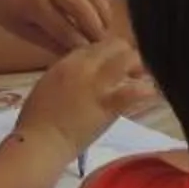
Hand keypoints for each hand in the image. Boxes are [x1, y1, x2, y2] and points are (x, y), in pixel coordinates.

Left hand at [0, 0, 117, 54]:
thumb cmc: (9, 14)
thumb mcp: (25, 32)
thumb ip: (52, 42)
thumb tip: (79, 56)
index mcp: (33, 4)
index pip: (65, 28)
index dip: (80, 44)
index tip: (90, 55)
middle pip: (82, 8)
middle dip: (96, 29)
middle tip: (101, 43)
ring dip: (104, 10)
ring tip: (104, 26)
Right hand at [18, 38, 149, 159]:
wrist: (41, 142)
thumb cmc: (37, 119)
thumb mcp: (49, 84)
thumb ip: (70, 73)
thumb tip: (88, 72)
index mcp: (68, 62)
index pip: (98, 45)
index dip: (110, 53)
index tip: (113, 64)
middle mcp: (85, 67)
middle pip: (117, 45)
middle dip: (128, 55)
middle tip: (132, 71)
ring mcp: (98, 84)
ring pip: (130, 60)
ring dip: (139, 67)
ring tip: (141, 80)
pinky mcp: (110, 105)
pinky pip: (136, 91)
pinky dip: (147, 90)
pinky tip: (151, 94)